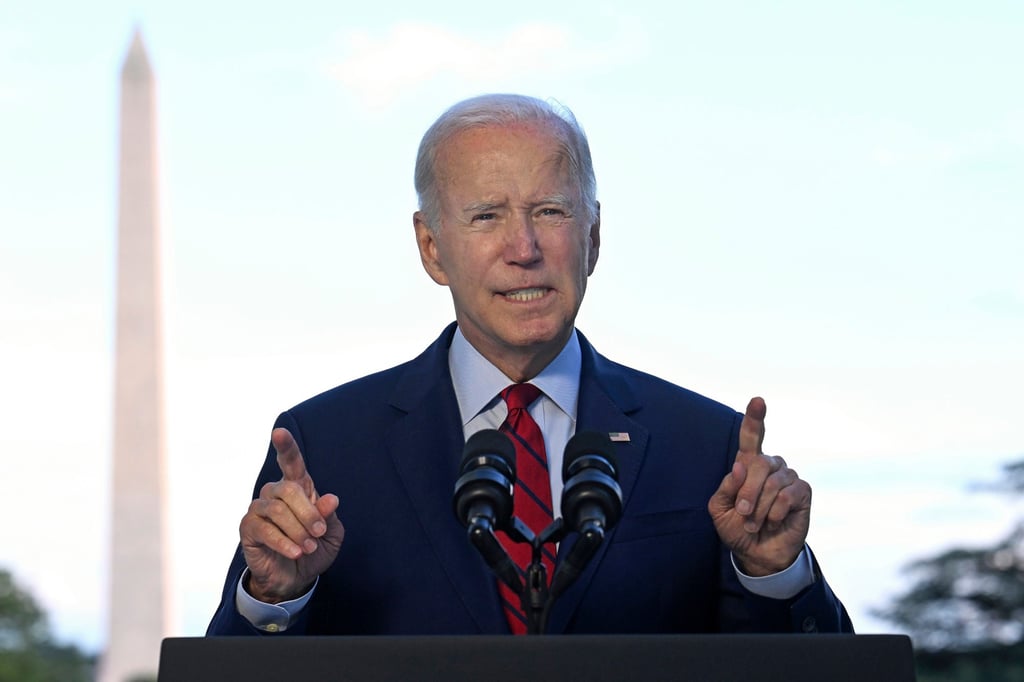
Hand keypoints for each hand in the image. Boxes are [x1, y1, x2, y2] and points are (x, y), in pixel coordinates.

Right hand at [238, 428, 344, 602]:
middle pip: (290, 489)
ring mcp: (258, 509)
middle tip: (319, 533)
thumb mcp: (330, 534)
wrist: (294, 578)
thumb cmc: (313, 549)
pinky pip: (265, 529)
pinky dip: (284, 542)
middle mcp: (275, 493)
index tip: (279, 432)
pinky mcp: (248, 528)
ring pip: (277, 510)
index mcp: (298, 488)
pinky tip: (295, 552)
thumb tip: (331, 499)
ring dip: (298, 530)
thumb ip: (329, 516)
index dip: (286, 446)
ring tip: (308, 547)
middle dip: (309, 513)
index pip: (291, 462)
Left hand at [707, 397, 810, 575]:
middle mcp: (770, 466)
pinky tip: (774, 520)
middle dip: (747, 492)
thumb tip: (740, 464)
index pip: (751, 437)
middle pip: (758, 463)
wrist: (758, 554)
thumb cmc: (737, 528)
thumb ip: (727, 487)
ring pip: (773, 482)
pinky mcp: (803, 491)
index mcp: (748, 465)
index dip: (755, 419)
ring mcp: (788, 476)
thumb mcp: (720, 509)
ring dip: (759, 508)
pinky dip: (775, 512)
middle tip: (742, 513)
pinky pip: (788, 495)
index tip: (758, 401)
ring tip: (756, 522)